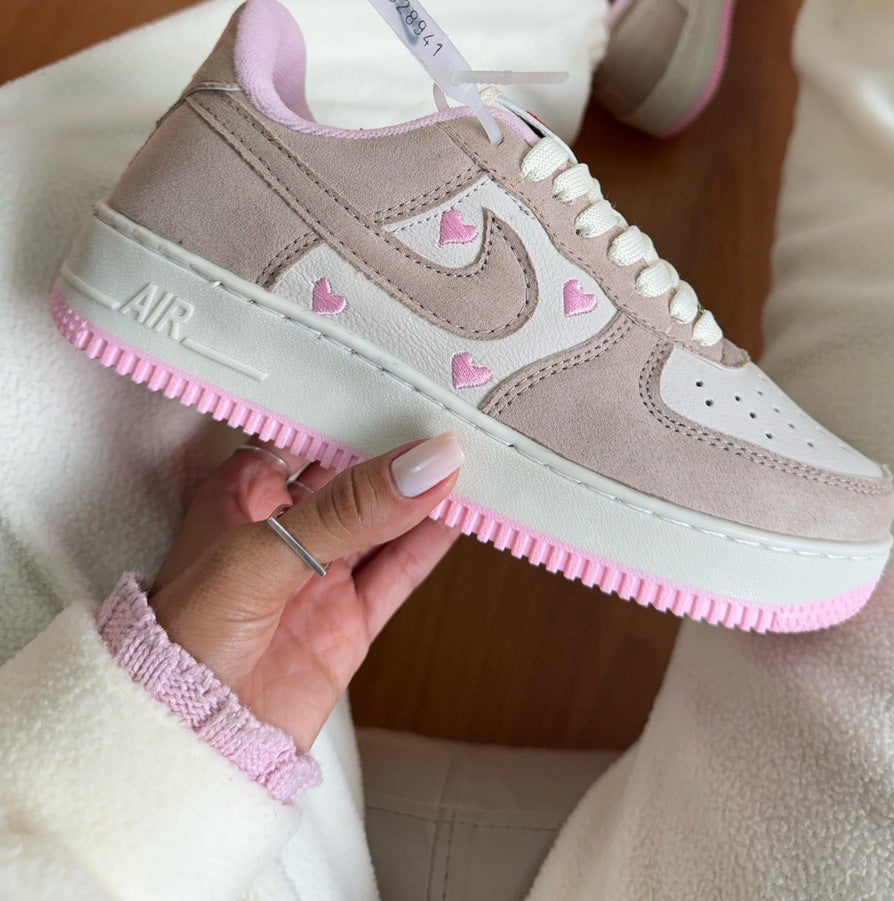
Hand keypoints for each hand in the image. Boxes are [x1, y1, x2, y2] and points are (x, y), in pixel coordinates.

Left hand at [149, 432, 462, 751]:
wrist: (181, 748)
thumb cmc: (180, 644)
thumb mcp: (261, 555)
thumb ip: (347, 510)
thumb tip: (420, 465)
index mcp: (243, 496)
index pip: (307, 436)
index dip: (353, 412)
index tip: (402, 388)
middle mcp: (283, 531)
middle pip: (354, 476)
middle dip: (398, 450)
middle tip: (449, 419)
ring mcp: (318, 577)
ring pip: (384, 521)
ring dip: (423, 494)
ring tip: (469, 459)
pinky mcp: (347, 622)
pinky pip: (399, 571)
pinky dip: (432, 543)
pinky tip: (462, 515)